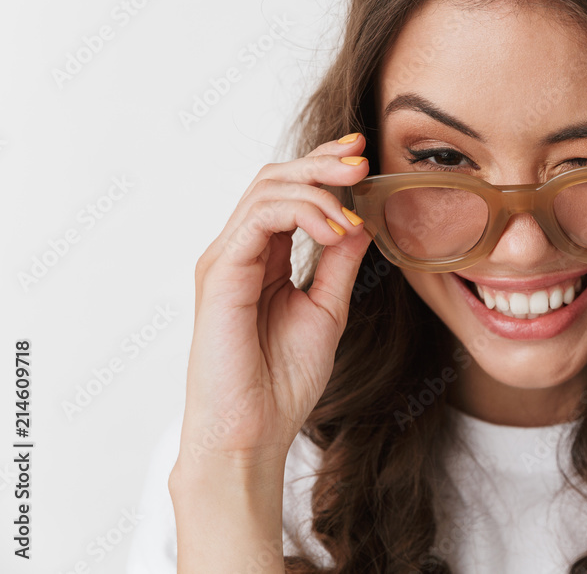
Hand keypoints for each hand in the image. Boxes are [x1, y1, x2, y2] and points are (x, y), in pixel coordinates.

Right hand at [176, 133, 371, 469]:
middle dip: (322, 164)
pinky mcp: (221, 272)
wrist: (251, 432)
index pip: (289, 193)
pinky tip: (334, 231)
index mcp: (262, 258)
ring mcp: (226, 259)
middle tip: (363, 161)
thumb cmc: (281, 382)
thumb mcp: (326, 309)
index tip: (363, 155)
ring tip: (353, 209)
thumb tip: (363, 222)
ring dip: (317, 187)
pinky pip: (259, 219)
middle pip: (275, 179)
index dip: (324, 168)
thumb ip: (339, 263)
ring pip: (266, 190)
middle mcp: (239, 251)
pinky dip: (301, 214)